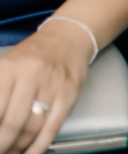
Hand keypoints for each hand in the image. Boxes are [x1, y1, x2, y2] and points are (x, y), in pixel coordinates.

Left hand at [0, 24, 91, 153]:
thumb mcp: (5, 65)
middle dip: (2, 144)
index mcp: (8, 68)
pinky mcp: (69, 93)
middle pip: (12, 123)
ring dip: (19, 147)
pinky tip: (31, 152)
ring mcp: (53, 84)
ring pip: (32, 128)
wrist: (68, 36)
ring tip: (12, 152)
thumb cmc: (32, 54)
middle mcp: (31, 75)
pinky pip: (53, 126)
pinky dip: (40, 145)